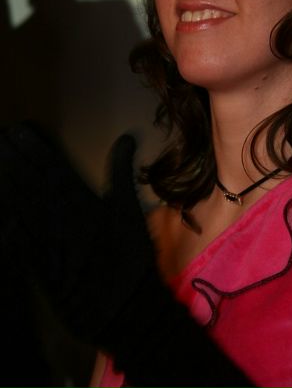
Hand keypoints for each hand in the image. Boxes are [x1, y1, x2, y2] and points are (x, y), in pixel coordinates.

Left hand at [0, 122, 254, 386]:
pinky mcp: (37, 265)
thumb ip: (122, 172)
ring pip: (19, 205)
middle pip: (29, 182)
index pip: (50, 167)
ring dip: (6, 181)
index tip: (17, 130)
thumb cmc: (131, 258)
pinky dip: (6, 220)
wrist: (125, 308)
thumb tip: (127, 137)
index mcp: (81, 201)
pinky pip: (16, 239)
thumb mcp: (130, 209)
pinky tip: (0, 206)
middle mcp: (58, 218)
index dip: (31, 148)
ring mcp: (45, 242)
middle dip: (12, 159)